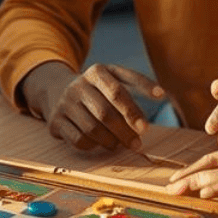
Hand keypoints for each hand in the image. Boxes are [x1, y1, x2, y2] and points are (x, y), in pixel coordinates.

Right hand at [22, 62, 164, 151]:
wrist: (58, 90)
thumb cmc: (98, 88)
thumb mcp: (115, 77)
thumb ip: (137, 83)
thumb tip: (161, 95)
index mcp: (96, 72)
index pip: (117, 92)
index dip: (133, 110)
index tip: (146, 127)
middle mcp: (77, 86)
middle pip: (105, 114)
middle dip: (125, 131)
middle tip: (138, 143)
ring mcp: (64, 104)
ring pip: (92, 129)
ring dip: (111, 141)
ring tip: (121, 143)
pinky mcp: (55, 122)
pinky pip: (79, 140)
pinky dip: (94, 145)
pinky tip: (101, 142)